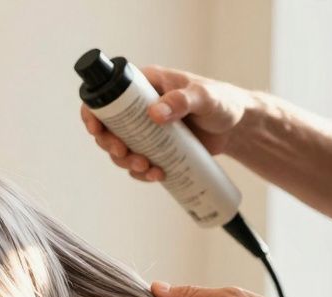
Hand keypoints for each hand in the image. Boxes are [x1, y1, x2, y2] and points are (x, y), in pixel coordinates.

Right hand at [80, 65, 256, 181]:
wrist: (238, 127)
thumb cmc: (223, 102)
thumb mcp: (205, 97)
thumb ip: (182, 101)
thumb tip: (154, 113)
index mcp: (145, 85)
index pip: (108, 95)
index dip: (93, 112)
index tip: (96, 130)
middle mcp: (140, 107)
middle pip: (108, 128)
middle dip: (111, 145)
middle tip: (124, 153)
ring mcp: (146, 130)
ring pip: (121, 149)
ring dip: (127, 163)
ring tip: (147, 168)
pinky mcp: (155, 149)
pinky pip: (138, 163)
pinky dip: (141, 173)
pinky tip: (156, 175)